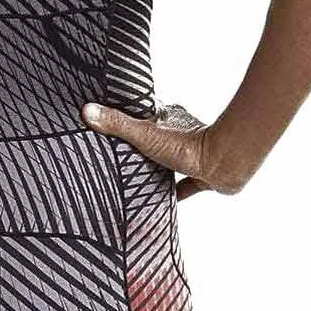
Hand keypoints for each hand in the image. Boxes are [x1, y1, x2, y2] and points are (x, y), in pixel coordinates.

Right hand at [81, 101, 245, 200]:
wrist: (224, 164)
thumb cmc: (188, 145)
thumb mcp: (144, 134)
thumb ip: (117, 124)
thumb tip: (87, 111)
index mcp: (168, 117)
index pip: (146, 114)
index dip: (131, 117)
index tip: (114, 122)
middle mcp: (181, 133)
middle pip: (157, 137)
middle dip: (143, 144)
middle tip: (122, 154)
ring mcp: (192, 154)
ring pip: (171, 160)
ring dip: (159, 166)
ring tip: (139, 176)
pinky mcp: (202, 176)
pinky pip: (186, 185)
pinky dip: (176, 192)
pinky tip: (165, 200)